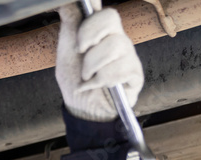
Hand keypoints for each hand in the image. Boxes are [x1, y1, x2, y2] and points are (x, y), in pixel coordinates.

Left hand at [55, 0, 143, 121]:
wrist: (81, 108)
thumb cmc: (75, 79)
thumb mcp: (65, 49)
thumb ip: (70, 23)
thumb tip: (64, 2)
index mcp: (101, 31)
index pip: (105, 12)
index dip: (91, 22)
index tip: (79, 42)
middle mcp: (117, 38)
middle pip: (112, 18)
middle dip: (89, 37)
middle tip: (81, 55)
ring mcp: (128, 54)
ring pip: (115, 45)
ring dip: (93, 65)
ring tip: (87, 76)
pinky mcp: (135, 73)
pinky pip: (122, 67)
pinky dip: (102, 80)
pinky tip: (97, 85)